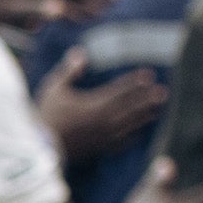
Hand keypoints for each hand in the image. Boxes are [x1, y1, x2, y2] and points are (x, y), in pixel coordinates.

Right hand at [35, 45, 169, 165]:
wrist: (39, 148)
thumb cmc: (45, 116)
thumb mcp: (53, 89)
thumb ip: (69, 71)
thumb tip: (80, 53)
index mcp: (94, 104)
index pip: (120, 90)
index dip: (135, 82)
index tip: (149, 75)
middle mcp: (103, 121)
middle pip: (130, 107)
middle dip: (147, 99)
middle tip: (163, 93)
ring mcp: (102, 137)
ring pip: (129, 125)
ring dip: (144, 116)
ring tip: (157, 110)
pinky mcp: (98, 149)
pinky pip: (121, 143)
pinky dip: (132, 137)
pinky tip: (139, 133)